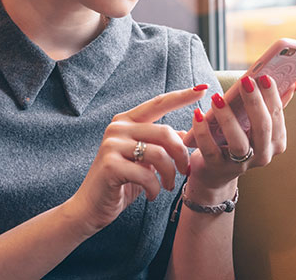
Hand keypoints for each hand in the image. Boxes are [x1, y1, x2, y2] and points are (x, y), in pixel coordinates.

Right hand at [63, 86, 207, 234]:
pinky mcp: (110, 164)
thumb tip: (188, 133)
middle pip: (164, 132)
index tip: (203, 88)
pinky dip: (155, 188)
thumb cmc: (122, 182)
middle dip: (181, 154)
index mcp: (126, 121)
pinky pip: (147, 174)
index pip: (158, 103)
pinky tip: (151, 195)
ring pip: (159, 153)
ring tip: (167, 186)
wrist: (91, 207)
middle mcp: (118, 127)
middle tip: (185, 172)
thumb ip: (163, 145)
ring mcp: (112, 144)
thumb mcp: (146, 160)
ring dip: (170, 174)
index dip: (182, 96)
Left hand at [186, 75, 294, 197]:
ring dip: (228, 118)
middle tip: (245, 81)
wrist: (215, 172)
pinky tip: (197, 114)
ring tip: (217, 98)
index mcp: (276, 142)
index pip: (277, 116)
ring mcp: (240, 164)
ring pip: (238, 143)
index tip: (264, 76)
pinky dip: (203, 131)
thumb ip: (273, 106)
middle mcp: (262, 155)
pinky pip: (210, 150)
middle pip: (262, 128)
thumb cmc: (238, 140)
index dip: (271, 96)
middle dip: (254, 103)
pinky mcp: (217, 167)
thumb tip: (292, 83)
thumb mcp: (257, 125)